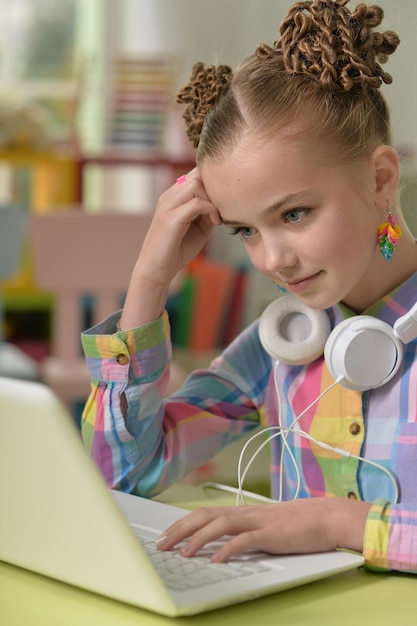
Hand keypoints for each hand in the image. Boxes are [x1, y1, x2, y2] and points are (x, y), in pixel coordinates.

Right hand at [138, 168, 220, 287]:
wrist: (156, 271)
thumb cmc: (177, 250)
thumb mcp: (199, 228)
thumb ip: (209, 212)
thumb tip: (224, 202)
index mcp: (173, 196)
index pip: (195, 173)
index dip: (213, 183)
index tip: (222, 203)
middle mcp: (168, 197)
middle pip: (197, 174)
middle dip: (215, 189)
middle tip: (222, 209)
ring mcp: (167, 207)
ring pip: (195, 183)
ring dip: (212, 199)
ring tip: (217, 217)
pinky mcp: (170, 220)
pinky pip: (195, 203)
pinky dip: (210, 210)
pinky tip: (214, 223)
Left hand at [157, 498, 370, 561]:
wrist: (326, 517)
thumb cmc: (298, 524)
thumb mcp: (265, 526)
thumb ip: (245, 531)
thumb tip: (223, 544)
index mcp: (243, 512)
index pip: (205, 514)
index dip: (182, 523)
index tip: (165, 535)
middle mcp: (246, 514)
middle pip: (205, 516)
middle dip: (180, 529)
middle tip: (162, 544)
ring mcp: (258, 522)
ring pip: (221, 525)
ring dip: (198, 539)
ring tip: (183, 553)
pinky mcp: (272, 534)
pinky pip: (246, 540)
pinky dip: (229, 549)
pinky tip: (217, 559)